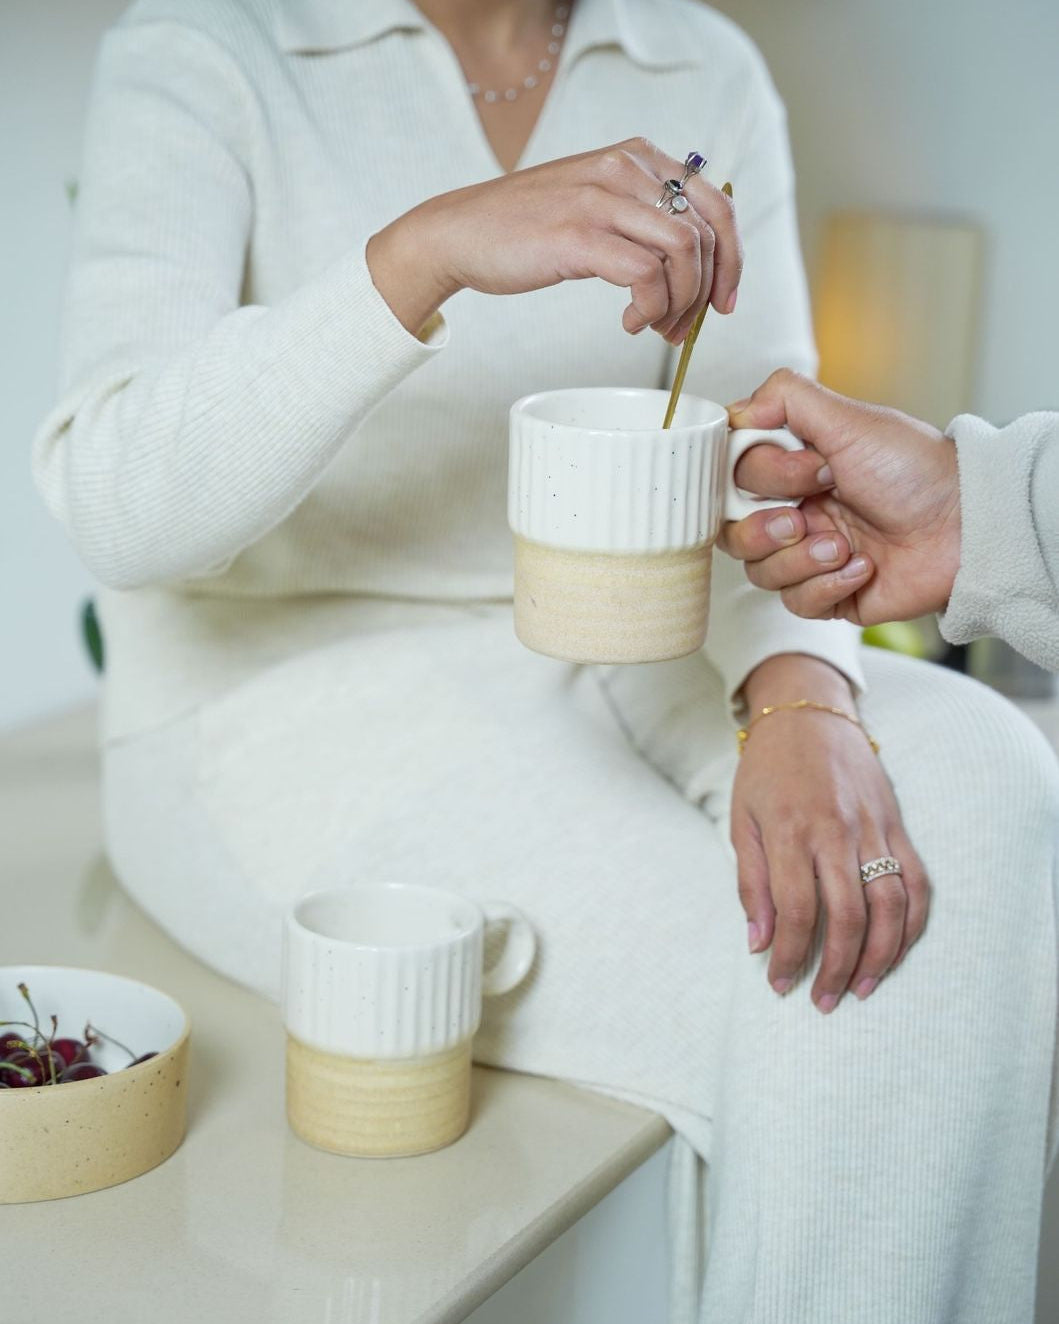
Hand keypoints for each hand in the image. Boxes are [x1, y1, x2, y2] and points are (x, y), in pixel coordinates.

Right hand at [367, 138, 741, 342]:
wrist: (459, 232)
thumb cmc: (525, 230)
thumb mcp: (595, 205)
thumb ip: (640, 219)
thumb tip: (692, 268)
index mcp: (636, 158)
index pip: (716, 205)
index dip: (732, 260)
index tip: (723, 302)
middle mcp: (625, 168)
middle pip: (707, 232)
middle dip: (707, 291)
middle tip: (683, 328)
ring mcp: (601, 199)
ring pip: (684, 252)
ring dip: (680, 303)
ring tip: (654, 326)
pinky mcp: (578, 235)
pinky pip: (645, 274)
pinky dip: (650, 307)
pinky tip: (631, 322)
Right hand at [718, 370, 961, 624]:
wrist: (965, 525)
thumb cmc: (915, 470)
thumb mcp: (850, 420)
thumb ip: (786, 398)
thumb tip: (737, 411)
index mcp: (794, 469)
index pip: (731, 480)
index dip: (755, 480)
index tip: (799, 471)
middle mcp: (796, 511)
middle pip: (732, 532)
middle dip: (763, 529)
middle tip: (802, 518)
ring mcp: (810, 555)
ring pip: (759, 573)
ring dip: (799, 560)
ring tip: (844, 545)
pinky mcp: (830, 595)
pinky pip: (796, 602)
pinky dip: (828, 585)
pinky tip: (864, 567)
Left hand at [732, 655, 929, 1011]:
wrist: (809, 712)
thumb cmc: (766, 769)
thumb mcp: (741, 819)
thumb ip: (751, 882)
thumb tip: (758, 942)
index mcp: (790, 830)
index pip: (794, 910)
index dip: (788, 955)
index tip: (780, 984)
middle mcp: (836, 831)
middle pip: (845, 916)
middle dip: (834, 968)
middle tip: (822, 1001)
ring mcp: (873, 828)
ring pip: (888, 905)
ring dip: (878, 956)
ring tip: (860, 989)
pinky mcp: (897, 825)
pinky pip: (916, 882)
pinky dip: (912, 924)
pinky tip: (895, 952)